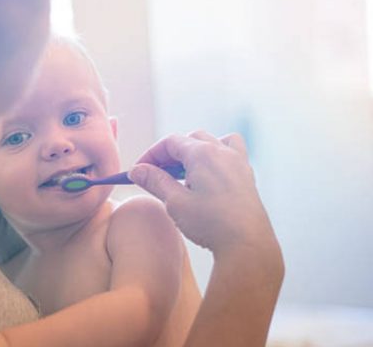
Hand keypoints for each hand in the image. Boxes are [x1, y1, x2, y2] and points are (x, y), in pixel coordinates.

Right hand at [128, 131, 275, 254]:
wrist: (247, 244)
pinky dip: (216, 156)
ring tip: (184, 172)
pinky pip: (230, 152)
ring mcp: (238, 162)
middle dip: (169, 153)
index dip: (151, 154)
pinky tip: (209, 176)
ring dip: (194, 150)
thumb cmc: (211, 224)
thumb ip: (155, 181)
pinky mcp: (247, 175)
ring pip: (212, 141)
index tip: (139, 170)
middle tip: (156, 173)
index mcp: (203, 154)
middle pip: (189, 139)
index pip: (170, 142)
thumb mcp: (175, 202)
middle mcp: (222, 151)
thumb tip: (137, 170)